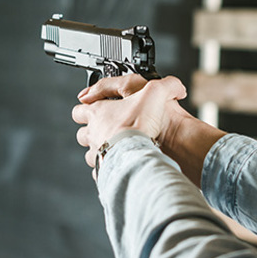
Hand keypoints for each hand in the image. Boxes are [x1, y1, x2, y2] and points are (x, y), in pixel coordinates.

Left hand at [72, 74, 189, 173]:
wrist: (137, 154)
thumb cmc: (138, 125)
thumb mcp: (154, 94)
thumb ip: (166, 85)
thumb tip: (176, 87)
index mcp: (97, 113)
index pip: (79, 109)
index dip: (86, 108)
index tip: (94, 108)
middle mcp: (93, 134)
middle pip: (82, 133)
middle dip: (91, 131)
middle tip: (106, 130)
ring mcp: (96, 153)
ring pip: (90, 153)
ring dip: (99, 151)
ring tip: (114, 149)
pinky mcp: (103, 170)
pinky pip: (100, 172)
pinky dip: (107, 169)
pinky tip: (119, 165)